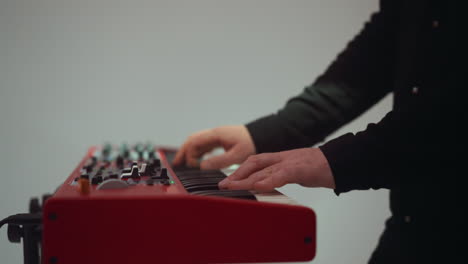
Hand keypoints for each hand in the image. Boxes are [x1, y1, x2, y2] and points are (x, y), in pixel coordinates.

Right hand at [173, 125, 255, 169]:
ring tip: (183, 163)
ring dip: (189, 151)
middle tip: (176, 164)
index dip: (189, 154)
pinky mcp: (220, 139)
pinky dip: (197, 151)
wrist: (262, 135)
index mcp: (216, 134)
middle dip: (183, 152)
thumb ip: (219, 161)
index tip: (193, 166)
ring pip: (197, 141)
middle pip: (192, 140)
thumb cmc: (251, 144)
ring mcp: (216, 135)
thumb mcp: (236, 155)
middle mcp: (214, 133)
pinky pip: (204, 144)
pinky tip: (197, 160)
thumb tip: (202, 167)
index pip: (195, 142)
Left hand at [218, 148, 334, 191]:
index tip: (227, 181)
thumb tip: (267, 187)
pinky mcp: (301, 169)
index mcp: (281, 158)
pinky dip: (268, 181)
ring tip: (232, 186)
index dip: (239, 170)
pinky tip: (257, 187)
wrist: (340, 162)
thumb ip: (281, 177)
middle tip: (223, 185)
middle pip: (254, 163)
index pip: (256, 161)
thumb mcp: (297, 172)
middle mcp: (283, 158)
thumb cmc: (319, 169)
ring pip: (264, 168)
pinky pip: (281, 175)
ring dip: (246, 178)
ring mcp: (291, 162)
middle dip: (237, 174)